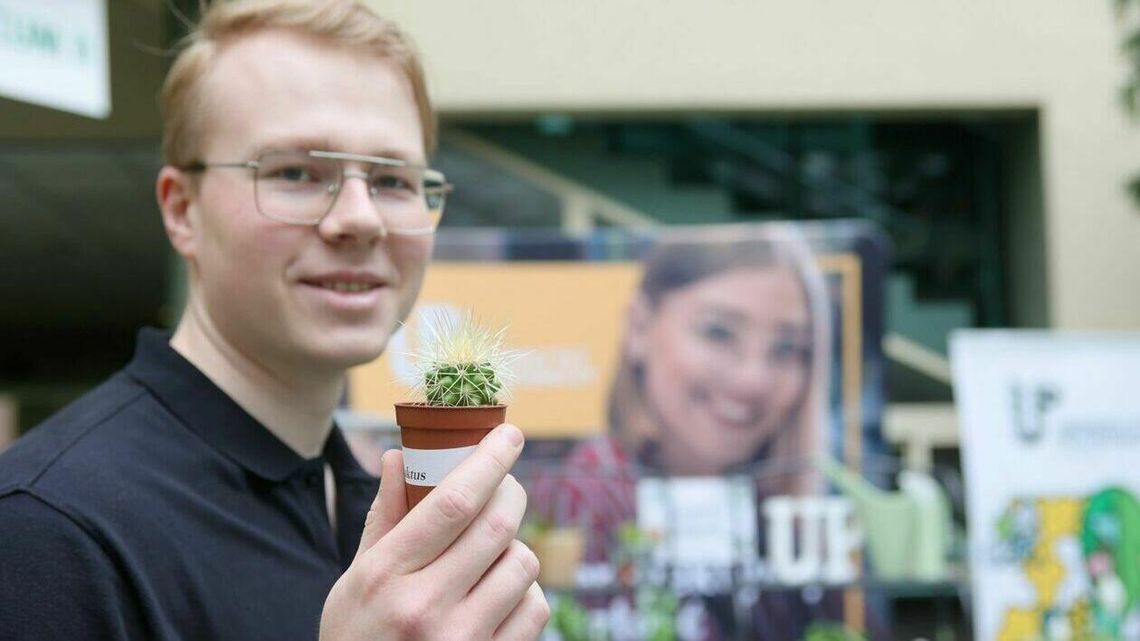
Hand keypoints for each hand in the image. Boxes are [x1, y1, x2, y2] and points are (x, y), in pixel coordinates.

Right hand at [320, 424, 549, 640]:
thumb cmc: (357, 637)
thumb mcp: (353, 580)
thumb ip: (382, 518)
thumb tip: (398, 455)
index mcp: (386, 576)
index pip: (453, 503)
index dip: (489, 460)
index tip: (509, 435)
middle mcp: (424, 608)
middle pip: (497, 527)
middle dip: (511, 493)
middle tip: (507, 485)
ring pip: (523, 564)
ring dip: (515, 547)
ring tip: (493, 553)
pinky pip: (535, 609)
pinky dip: (525, 592)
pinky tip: (500, 594)